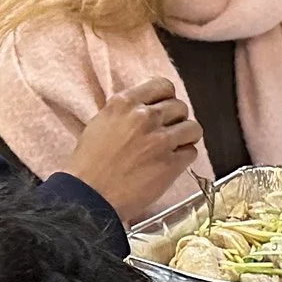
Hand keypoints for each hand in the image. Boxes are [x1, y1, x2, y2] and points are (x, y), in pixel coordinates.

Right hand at [65, 77, 202, 222]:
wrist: (88, 196)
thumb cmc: (89, 164)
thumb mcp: (101, 123)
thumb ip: (127, 112)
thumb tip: (148, 109)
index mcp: (124, 103)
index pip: (163, 85)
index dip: (167, 98)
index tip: (165, 108)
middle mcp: (144, 117)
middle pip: (180, 106)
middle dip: (176, 119)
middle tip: (166, 132)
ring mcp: (160, 140)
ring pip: (193, 128)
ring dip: (186, 137)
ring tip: (173, 148)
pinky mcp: (171, 164)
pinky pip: (192, 152)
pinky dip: (184, 158)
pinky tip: (171, 164)